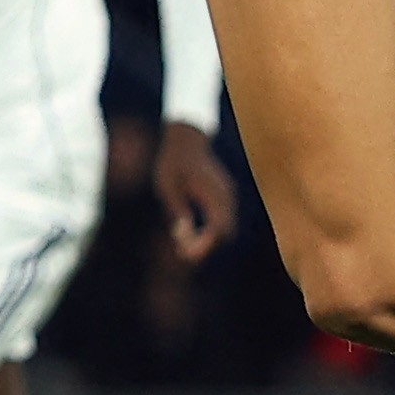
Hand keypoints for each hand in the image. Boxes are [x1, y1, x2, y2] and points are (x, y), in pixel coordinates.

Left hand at [152, 121, 236, 261]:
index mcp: (213, 193)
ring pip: (226, 228)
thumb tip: (183, 234)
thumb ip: (177, 210)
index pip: (218, 228)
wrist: (186, 140)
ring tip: (183, 246)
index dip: (205, 245)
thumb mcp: (167, 187)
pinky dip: (210, 232)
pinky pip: (222, 221)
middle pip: (226, 233)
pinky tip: (189, 234)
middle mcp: (225, 196)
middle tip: (183, 254)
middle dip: (206, 247)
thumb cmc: (173, 162)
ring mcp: (227, 196)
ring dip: (208, 241)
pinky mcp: (223, 197)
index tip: (187, 255)